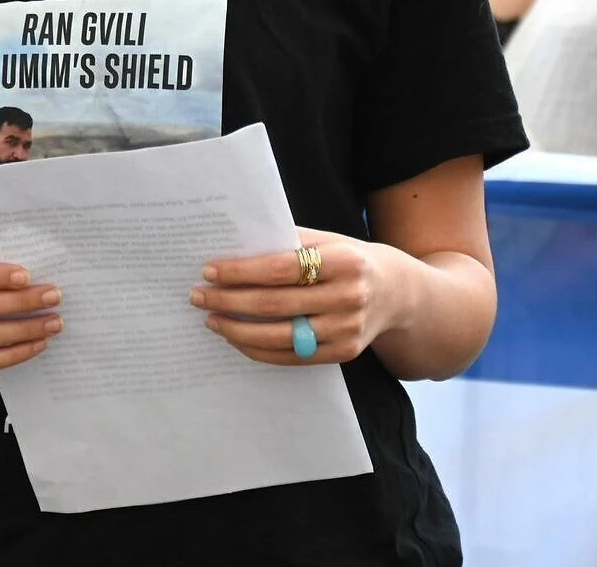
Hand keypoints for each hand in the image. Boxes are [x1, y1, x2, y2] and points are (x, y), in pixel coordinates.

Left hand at [190, 228, 410, 366]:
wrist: (398, 293)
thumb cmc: (350, 260)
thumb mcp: (328, 241)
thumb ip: (288, 242)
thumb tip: (235, 245)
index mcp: (343, 261)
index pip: (281, 268)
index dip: (242, 271)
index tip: (209, 271)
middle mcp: (348, 297)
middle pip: (276, 305)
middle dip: (230, 301)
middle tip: (198, 296)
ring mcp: (347, 329)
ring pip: (281, 336)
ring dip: (238, 330)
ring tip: (211, 319)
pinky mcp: (344, 353)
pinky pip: (292, 357)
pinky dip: (258, 350)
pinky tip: (236, 338)